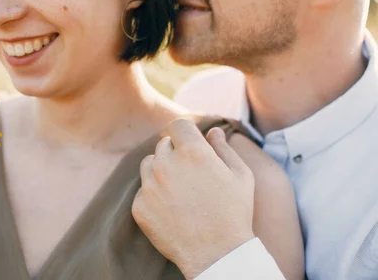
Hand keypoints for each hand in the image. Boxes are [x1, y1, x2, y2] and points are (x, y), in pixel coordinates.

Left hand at [132, 119, 254, 279]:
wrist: (216, 255)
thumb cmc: (234, 213)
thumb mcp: (240, 176)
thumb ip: (224, 148)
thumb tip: (213, 131)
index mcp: (193, 152)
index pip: (178, 125)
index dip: (185, 132)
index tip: (190, 142)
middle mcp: (166, 164)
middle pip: (164, 145)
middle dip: (176, 153)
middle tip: (191, 175)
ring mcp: (150, 185)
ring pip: (148, 164)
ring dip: (160, 170)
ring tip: (180, 191)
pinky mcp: (139, 205)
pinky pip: (142, 190)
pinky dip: (153, 196)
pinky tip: (171, 209)